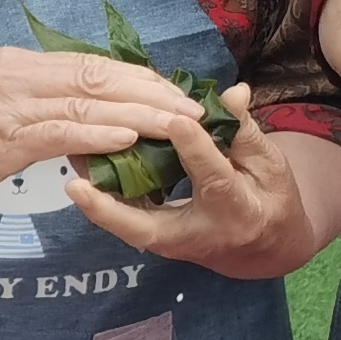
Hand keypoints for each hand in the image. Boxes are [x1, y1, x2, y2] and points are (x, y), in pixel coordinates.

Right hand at [0, 48, 199, 206]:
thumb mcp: (3, 104)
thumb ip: (46, 100)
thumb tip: (101, 109)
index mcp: (19, 62)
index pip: (93, 64)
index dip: (141, 77)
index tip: (176, 93)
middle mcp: (15, 75)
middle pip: (98, 78)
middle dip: (152, 93)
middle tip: (192, 109)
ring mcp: (7, 105)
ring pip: (87, 103)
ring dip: (140, 114)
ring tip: (177, 125)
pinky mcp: (3, 137)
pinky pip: (61, 131)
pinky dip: (99, 133)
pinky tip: (129, 138)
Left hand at [60, 83, 340, 280]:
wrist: (263, 247)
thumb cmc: (269, 198)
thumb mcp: (269, 165)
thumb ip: (244, 131)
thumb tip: (234, 91)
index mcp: (237, 211)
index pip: (213, 178)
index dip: (195, 149)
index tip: (175, 121)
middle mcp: (196, 234)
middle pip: (146, 227)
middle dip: (109, 209)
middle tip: (77, 184)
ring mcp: (169, 241)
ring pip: (124, 224)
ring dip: (94, 196)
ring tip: (71, 154)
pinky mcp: (152, 236)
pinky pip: (122, 216)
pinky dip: (100, 192)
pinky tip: (82, 158)